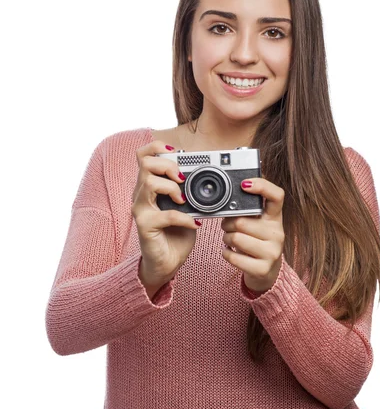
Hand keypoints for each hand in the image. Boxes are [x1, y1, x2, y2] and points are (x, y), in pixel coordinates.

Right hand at [131, 140, 201, 292]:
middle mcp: (141, 194)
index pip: (144, 155)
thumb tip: (211, 176)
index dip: (158, 147)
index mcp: (150, 185)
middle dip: (168, 166)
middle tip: (182, 179)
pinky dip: (184, 218)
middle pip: (145, 163)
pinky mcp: (145, 226)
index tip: (177, 153)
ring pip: (149, 184)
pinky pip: (164, 215)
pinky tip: (194, 223)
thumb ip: (190, 190)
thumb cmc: (175, 232)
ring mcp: (141, 209)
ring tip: (184, 200)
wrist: (167, 261)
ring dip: (172, 188)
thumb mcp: (186, 206)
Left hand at [220, 178, 284, 293]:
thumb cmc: (257, 241)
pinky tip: (231, 252)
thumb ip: (248, 209)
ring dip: (226, 238)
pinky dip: (226, 253)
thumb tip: (229, 194)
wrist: (266, 271)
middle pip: (242, 221)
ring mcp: (272, 252)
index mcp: (275, 217)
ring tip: (231, 240)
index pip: (277, 196)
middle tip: (228, 227)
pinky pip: (233, 257)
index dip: (262, 186)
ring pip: (236, 238)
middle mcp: (277, 233)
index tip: (244, 184)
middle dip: (228, 224)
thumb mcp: (258, 223)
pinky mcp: (262, 269)